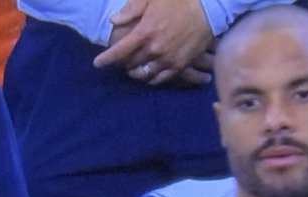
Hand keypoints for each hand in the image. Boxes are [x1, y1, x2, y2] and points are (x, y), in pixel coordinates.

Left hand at [94, 0, 216, 85]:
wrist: (209, 6)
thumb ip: (131, 9)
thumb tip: (114, 21)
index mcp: (145, 31)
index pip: (120, 50)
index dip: (106, 58)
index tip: (97, 63)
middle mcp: (154, 49)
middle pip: (131, 63)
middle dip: (123, 63)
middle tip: (121, 61)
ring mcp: (168, 59)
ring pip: (145, 73)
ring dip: (136, 72)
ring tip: (133, 70)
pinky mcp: (180, 64)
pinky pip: (161, 78)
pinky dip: (152, 78)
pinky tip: (149, 75)